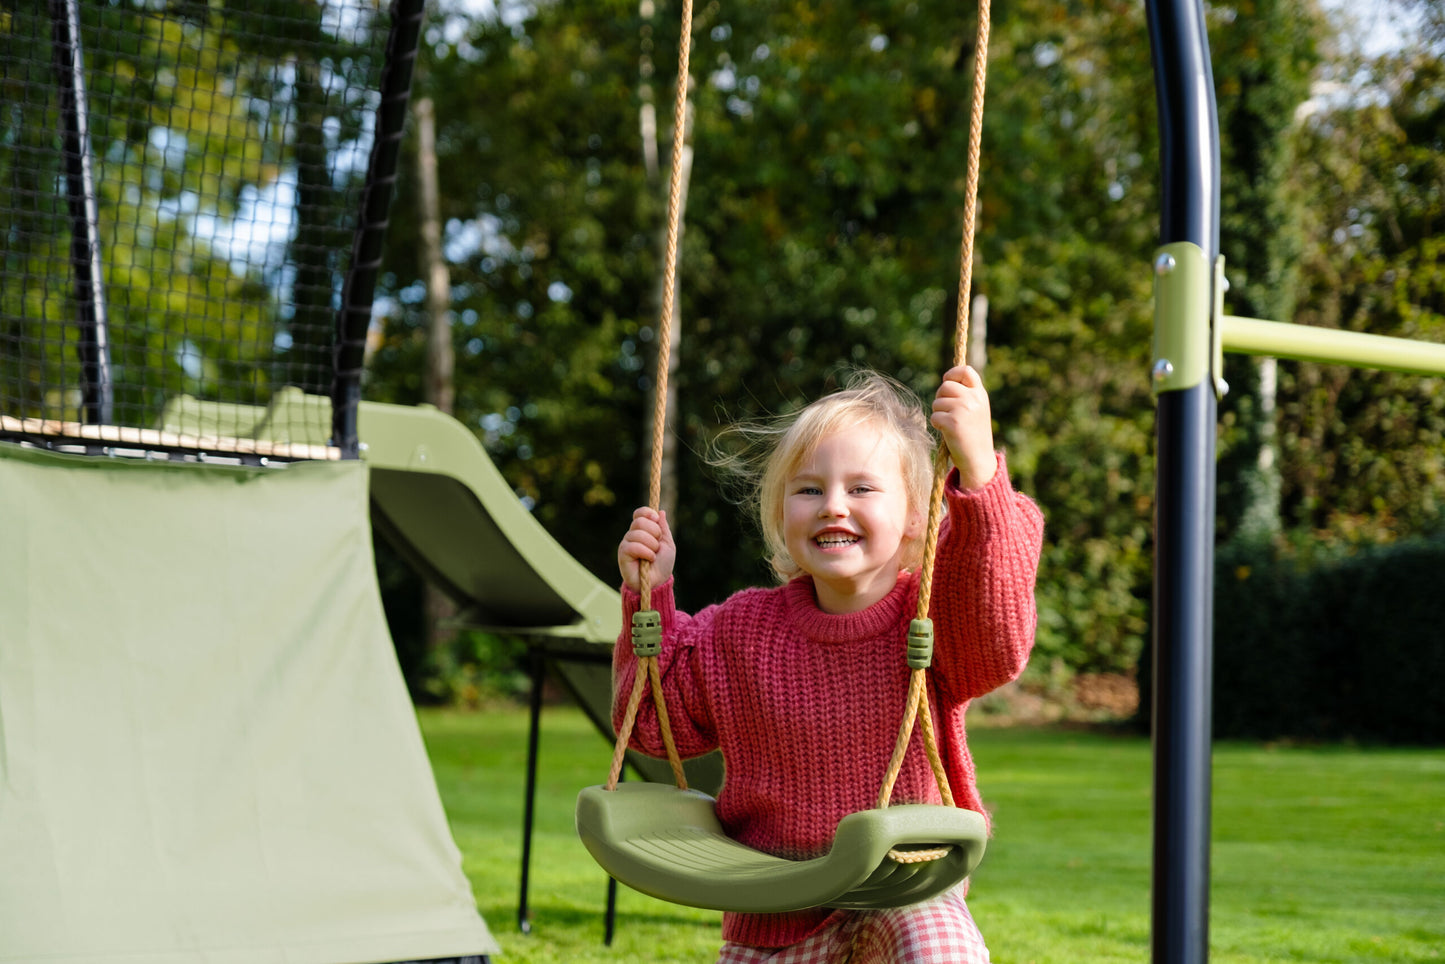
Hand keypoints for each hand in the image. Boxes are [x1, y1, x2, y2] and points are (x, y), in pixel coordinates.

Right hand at [618, 506, 676, 591]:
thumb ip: (663, 528)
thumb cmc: (662, 565)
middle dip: (654, 532)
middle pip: (639, 521)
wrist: (657, 583)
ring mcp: (626, 544)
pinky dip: (646, 552)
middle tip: (657, 546)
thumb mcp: (667, 544)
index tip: (656, 519)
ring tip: (653, 556)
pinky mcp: (623, 554)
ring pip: (638, 534)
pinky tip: (648, 560)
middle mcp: (632, 535)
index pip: (639, 514)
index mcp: (643, 531)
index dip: (647, 513)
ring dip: (652, 545)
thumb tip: (660, 512)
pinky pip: (634, 546)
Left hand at [931, 365, 996, 489]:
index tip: (948, 381)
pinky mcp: (953, 422)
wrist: (978, 460)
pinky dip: (937, 424)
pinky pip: (935, 416)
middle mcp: (973, 399)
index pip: (965, 371)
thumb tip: (946, 381)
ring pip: (937, 402)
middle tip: (946, 411)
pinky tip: (947, 432)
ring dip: (938, 413)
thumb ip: (966, 395)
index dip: (953, 374)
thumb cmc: (973, 435)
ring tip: (950, 424)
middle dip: (940, 398)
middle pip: (945, 386)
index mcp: (980, 395)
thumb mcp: (976, 410)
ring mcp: (963, 410)